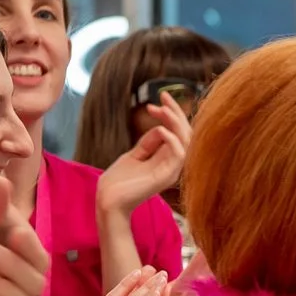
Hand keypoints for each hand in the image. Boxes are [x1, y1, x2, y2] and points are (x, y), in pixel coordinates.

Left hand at [95, 96, 190, 218]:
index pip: (179, 132)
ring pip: (187, 141)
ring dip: (176, 121)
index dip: (171, 114)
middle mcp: (174, 164)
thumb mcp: (134, 155)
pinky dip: (172, 139)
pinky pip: (180, 154)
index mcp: (168, 160)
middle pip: (187, 133)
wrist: (108, 200)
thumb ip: (149, 143)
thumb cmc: (119, 181)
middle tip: (163, 95)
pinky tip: (161, 128)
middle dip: (177, 111)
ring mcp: (172, 171)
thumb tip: (160, 127)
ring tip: (162, 109)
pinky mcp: (167, 177)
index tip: (155, 102)